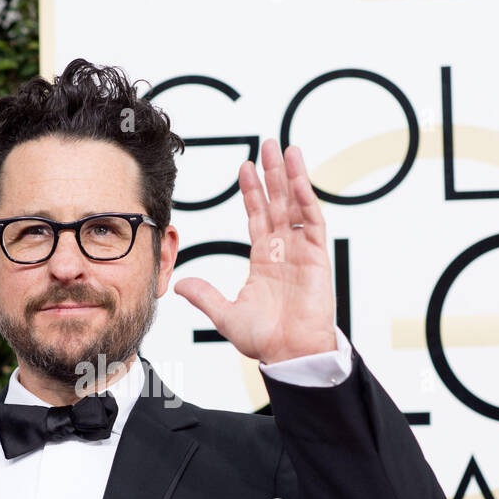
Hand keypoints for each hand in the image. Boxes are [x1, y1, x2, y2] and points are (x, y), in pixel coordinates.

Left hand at [173, 139, 336, 363]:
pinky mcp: (317, 256)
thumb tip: (180, 283)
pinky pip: (312, 220)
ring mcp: (302, 251)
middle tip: (267, 144)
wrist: (290, 354)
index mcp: (264, 260)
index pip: (258, 217)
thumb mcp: (225, 314)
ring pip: (296, 204)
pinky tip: (297, 176)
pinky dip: (306, 197)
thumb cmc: (265, 339)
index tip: (245, 168)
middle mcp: (284, 250)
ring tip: (285, 148)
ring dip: (291, 176)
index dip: (252, 192)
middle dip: (272, 174)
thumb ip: (205, 296)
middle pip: (278, 202)